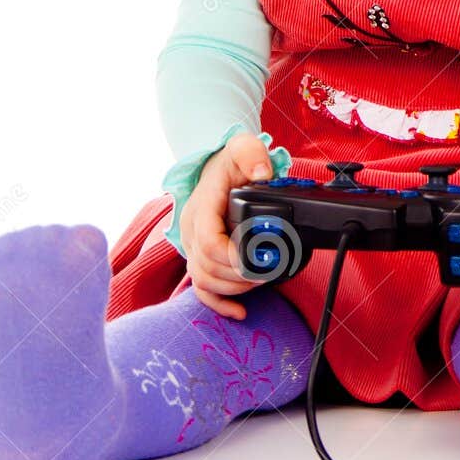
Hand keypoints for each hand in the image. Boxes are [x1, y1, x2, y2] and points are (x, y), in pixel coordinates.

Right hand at [179, 133, 274, 319]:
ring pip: (202, 280)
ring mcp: (193, 246)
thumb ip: (252, 155)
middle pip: (207, 267)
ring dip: (232, 289)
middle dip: (239, 276)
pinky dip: (218, 303)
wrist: (216, 168)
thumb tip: (263, 173)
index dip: (232, 258)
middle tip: (267, 273)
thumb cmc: (231, 161)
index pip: (209, 242)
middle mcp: (193, 229)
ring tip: (258, 283)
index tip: (255, 263)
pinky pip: (201, 288)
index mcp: (202, 207)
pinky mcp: (199, 257)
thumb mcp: (242, 147)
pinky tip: (239, 311)